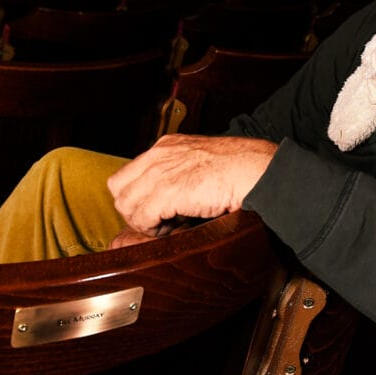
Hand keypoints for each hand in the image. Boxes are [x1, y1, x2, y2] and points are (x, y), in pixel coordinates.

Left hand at [105, 134, 276, 236]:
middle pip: (119, 188)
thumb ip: (178, 174)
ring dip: (142, 221)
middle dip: (133, 209)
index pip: (128, 174)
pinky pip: (142, 216)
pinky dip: (152, 228)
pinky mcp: (168, 190)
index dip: (137, 197)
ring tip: (166, 225)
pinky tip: (171, 228)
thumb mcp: (200, 164)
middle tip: (157, 221)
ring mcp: (161, 171)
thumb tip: (163, 202)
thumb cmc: (239, 170)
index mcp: (166, 146)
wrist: (256, 170)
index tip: (155, 210)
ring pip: (126, 204)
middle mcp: (159, 154)